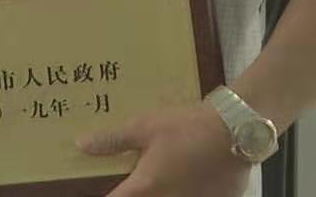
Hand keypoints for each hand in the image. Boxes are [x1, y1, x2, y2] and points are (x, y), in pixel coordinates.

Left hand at [78, 104, 249, 196]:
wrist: (235, 130)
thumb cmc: (184, 126)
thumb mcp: (143, 127)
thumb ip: (112, 140)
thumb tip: (80, 145)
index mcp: (145, 186)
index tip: (102, 192)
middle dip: (134, 194)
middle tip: (134, 180)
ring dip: (159, 193)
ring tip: (160, 179)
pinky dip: (184, 192)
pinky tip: (186, 179)